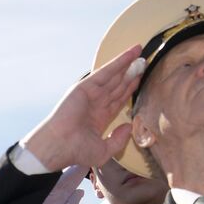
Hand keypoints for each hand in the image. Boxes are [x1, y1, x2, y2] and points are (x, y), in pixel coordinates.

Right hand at [23, 46, 143, 172]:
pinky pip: (106, 72)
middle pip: (118, 85)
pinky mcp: (85, 87)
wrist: (58, 146)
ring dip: (127, 63)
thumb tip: (128, 126)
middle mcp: (96, 104)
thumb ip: (118, 141)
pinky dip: (118, 62)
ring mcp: (91, 94)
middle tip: (144, 62)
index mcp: (100, 118)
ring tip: (140, 52)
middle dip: (131, 74)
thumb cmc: (75, 152)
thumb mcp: (103, 152)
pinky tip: (130, 53)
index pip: (119, 99)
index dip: (130, 89)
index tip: (142, 79)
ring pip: (114, 76)